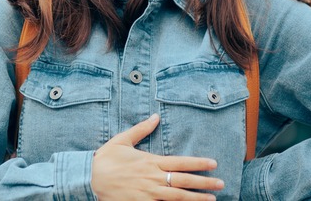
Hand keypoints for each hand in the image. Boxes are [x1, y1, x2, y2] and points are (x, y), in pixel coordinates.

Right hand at [91, 113, 223, 200]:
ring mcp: (149, 194)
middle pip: (184, 181)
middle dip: (204, 182)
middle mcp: (153, 178)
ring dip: (196, 199)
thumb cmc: (106, 159)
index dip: (198, 163)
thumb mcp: (122, 140)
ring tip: (212, 199)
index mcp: (150, 161)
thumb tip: (155, 117)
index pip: (181, 162)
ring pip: (178, 197)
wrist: (89, 180)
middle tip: (221, 184)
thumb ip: (141, 129)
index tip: (213, 163)